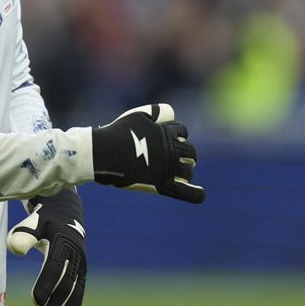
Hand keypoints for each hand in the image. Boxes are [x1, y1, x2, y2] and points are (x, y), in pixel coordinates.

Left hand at [7, 188, 85, 305]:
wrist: (67, 214)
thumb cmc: (44, 220)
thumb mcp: (34, 221)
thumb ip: (24, 234)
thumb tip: (16, 250)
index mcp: (62, 241)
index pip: (54, 266)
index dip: (46, 284)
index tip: (36, 302)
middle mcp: (75, 255)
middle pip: (65, 284)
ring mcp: (81, 265)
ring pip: (74, 292)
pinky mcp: (82, 272)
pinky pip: (80, 293)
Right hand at [91, 103, 205, 203]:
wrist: (105, 153)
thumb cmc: (118, 134)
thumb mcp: (138, 115)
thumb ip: (157, 112)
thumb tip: (172, 114)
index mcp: (166, 132)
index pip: (182, 131)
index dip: (177, 135)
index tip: (169, 140)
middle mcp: (171, 149)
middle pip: (189, 151)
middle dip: (186, 154)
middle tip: (178, 158)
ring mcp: (168, 168)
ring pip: (188, 170)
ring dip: (186, 171)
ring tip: (180, 174)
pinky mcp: (162, 184)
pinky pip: (187, 192)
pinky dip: (195, 193)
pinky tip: (200, 193)